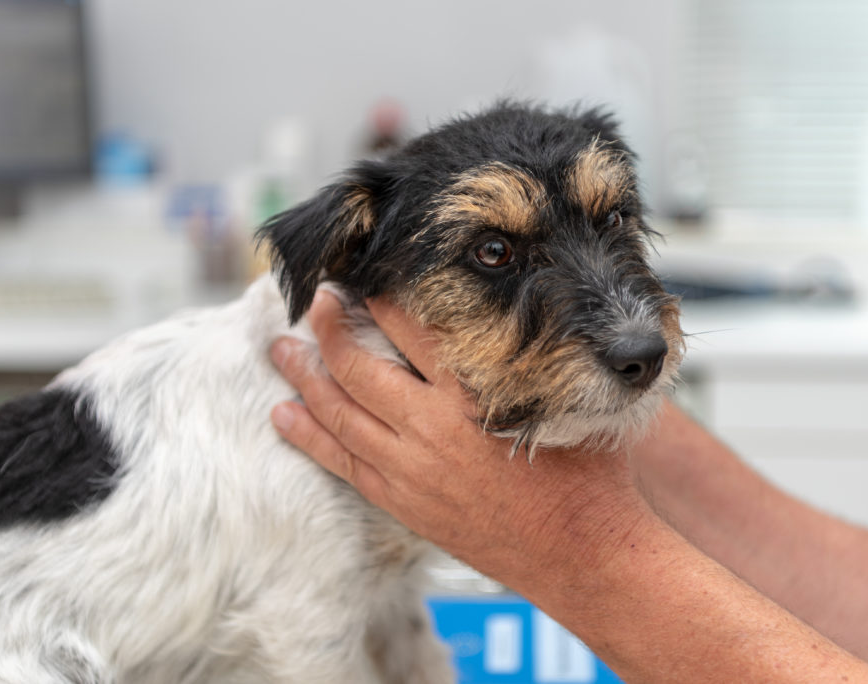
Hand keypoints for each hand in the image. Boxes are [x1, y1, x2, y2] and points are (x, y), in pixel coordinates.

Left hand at [268, 290, 649, 588]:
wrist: (582, 553)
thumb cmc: (587, 475)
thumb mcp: (567, 401)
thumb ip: (534, 360)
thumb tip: (523, 316)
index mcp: (474, 393)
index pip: (412, 328)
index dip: (381, 296)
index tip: (362, 276)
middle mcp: (433, 427)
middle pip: (359, 366)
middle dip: (328, 328)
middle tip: (314, 302)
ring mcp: (412, 469)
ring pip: (340, 414)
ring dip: (305, 377)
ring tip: (281, 349)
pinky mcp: (404, 503)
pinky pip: (342, 464)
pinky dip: (310, 437)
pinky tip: (284, 416)